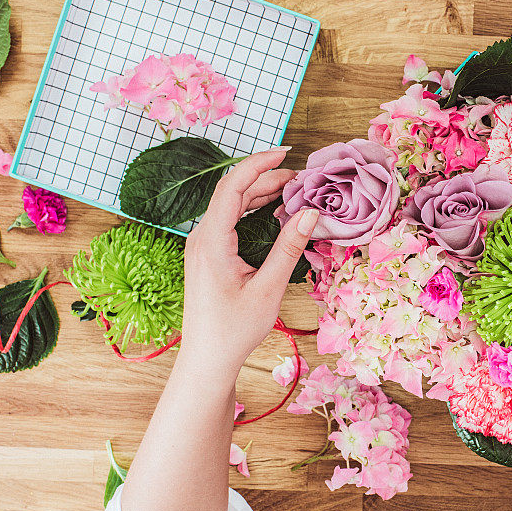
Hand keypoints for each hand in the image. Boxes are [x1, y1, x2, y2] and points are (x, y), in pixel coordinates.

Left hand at [178, 148, 317, 377]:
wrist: (207, 359)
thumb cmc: (234, 330)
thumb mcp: (268, 289)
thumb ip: (289, 248)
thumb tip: (309, 213)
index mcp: (212, 242)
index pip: (233, 186)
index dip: (259, 163)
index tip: (286, 151)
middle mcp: (202, 238)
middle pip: (232, 192)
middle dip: (266, 177)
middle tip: (300, 177)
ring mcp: (202, 246)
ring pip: (231, 205)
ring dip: (260, 193)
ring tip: (292, 191)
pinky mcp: (208, 255)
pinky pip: (229, 221)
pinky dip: (252, 211)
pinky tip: (274, 213)